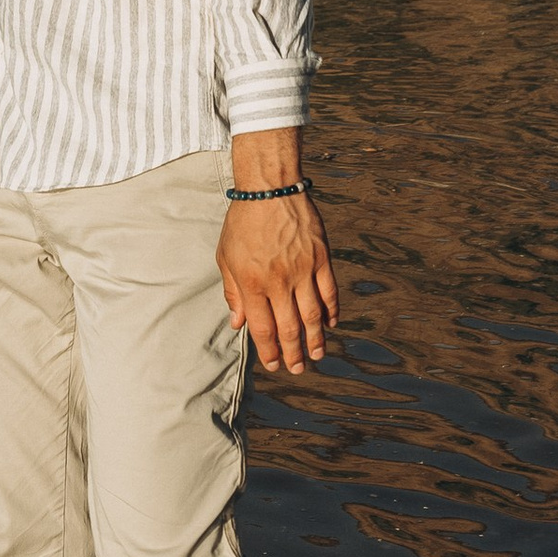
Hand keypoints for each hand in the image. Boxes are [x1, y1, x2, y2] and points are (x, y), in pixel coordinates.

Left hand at [219, 183, 341, 372]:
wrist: (270, 188)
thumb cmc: (243, 222)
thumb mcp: (226, 257)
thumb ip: (233, 292)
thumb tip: (237, 323)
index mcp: (252, 283)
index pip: (263, 328)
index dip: (269, 351)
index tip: (273, 364)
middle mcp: (279, 281)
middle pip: (289, 328)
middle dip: (293, 354)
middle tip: (297, 368)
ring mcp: (303, 270)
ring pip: (312, 316)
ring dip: (315, 340)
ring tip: (317, 355)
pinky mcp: (321, 257)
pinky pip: (329, 292)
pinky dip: (331, 311)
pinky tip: (330, 324)